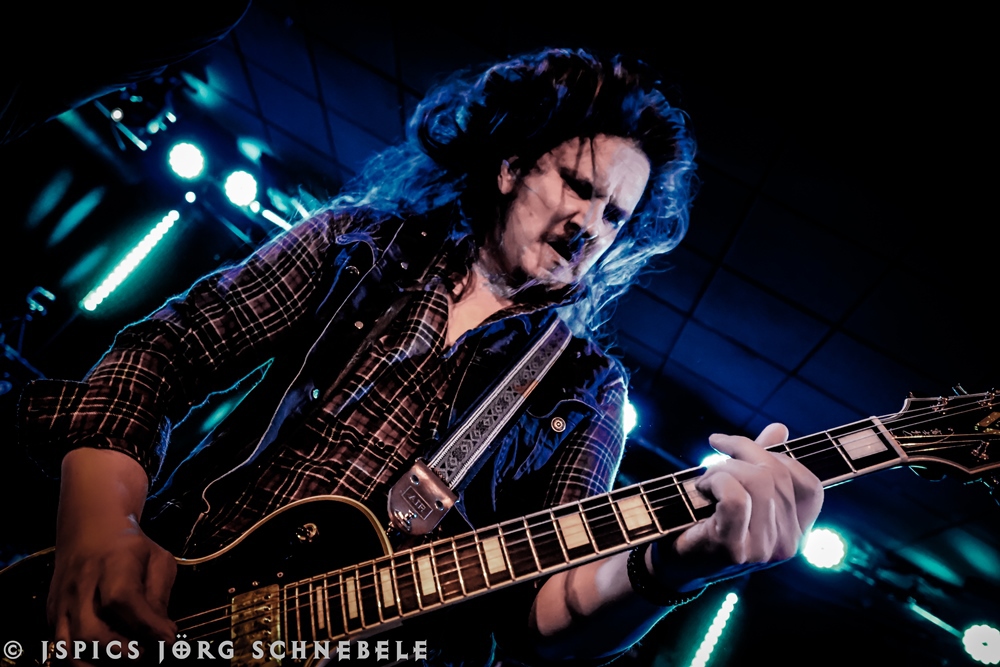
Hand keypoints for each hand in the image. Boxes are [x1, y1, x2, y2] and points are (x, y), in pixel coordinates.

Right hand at [50, 449, 176, 662]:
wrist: (91, 528)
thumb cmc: (131, 547)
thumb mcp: (158, 560)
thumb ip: (161, 597)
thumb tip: (164, 636)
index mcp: (112, 564)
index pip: (123, 599)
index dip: (145, 625)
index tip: (168, 639)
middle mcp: (82, 585)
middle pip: (91, 629)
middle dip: (120, 650)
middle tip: (145, 654)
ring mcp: (63, 602)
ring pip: (70, 645)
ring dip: (98, 662)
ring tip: (126, 659)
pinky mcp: (53, 615)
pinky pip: (60, 648)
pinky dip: (79, 661)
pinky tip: (102, 661)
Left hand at [652, 423, 823, 589]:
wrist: (673, 564)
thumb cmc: (706, 522)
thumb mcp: (739, 490)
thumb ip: (762, 462)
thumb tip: (779, 428)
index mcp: (797, 532)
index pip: (809, 485)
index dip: (778, 456)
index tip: (741, 446)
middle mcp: (788, 545)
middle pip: (777, 476)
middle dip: (742, 452)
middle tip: (715, 455)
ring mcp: (763, 550)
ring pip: (757, 482)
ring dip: (723, 468)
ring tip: (705, 480)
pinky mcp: (734, 549)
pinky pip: (735, 498)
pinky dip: (715, 482)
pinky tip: (701, 490)